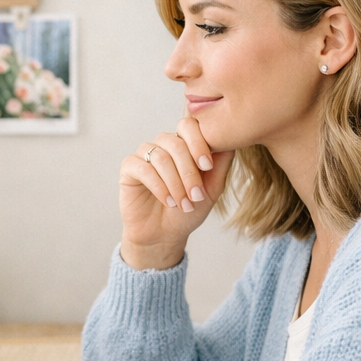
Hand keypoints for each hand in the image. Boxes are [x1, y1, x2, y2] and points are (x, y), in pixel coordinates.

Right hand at [120, 117, 233, 269]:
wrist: (164, 234)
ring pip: (161, 157)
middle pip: (176, 142)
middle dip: (189, 172)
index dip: (198, 143)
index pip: (189, 125)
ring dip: (175, 183)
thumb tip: (230, 139)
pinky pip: (143, 168)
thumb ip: (221, 163)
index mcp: (184, 143)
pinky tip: (168, 201)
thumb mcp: (212, 188)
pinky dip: (159, 186)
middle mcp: (163, 144)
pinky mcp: (129, 167)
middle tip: (196, 196)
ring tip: (183, 204)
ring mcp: (145, 154)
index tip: (207, 166)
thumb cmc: (188, 210)